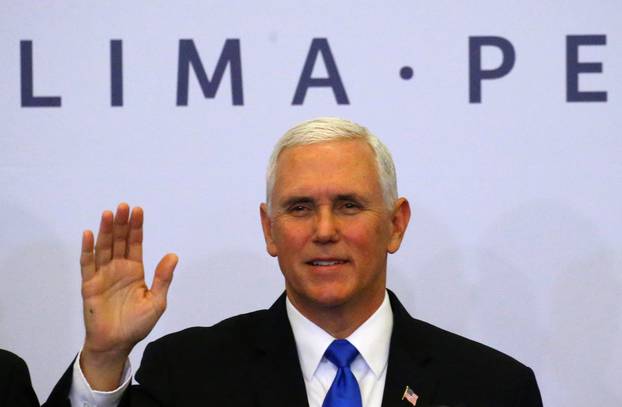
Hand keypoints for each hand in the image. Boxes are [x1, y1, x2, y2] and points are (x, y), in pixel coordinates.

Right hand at [79, 203, 177, 389]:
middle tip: (123, 206)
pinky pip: (87, 264)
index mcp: (134, 270)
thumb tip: (173, 255)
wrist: (116, 344)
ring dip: (106, 231)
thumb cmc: (136, 324)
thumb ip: (163, 278)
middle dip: (122, 223)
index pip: (135, 243)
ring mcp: (103, 275)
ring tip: (108, 214)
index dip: (136, 227)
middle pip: (120, 241)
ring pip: (104, 248)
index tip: (138, 210)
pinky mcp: (89, 285)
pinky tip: (88, 234)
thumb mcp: (156, 301)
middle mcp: (118, 269)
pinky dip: (87, 249)